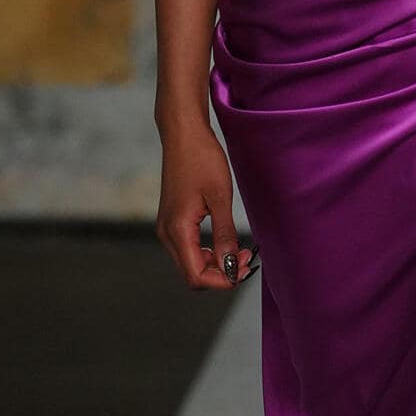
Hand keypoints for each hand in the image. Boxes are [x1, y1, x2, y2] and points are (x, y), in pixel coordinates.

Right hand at [156, 120, 257, 290]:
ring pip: (191, 263)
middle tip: (248, 259)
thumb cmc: (202, 159)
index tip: (245, 270)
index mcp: (177, 230)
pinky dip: (209, 252)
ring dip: (216, 263)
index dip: (222, 281)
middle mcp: (167, 233)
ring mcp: (167, 227)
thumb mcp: (220, 198)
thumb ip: (224, 235)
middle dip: (221, 273)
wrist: (183, 135)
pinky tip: (227, 243)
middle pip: (192, 274)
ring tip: (242, 251)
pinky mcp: (172, 221)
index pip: (196, 276)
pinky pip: (189, 249)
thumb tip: (231, 265)